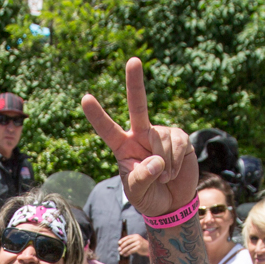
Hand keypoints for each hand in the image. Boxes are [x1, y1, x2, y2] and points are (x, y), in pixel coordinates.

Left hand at [81, 57, 198, 220]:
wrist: (172, 203)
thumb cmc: (148, 197)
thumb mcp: (137, 193)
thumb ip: (142, 178)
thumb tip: (156, 160)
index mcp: (123, 146)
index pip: (108, 129)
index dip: (97, 115)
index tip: (85, 98)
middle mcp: (140, 134)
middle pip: (138, 106)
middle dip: (136, 83)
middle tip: (134, 60)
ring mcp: (160, 134)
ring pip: (161, 140)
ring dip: (164, 164)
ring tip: (163, 177)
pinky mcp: (179, 138)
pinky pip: (177, 144)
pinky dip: (175, 163)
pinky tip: (173, 172)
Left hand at [117, 233, 149, 258]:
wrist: (149, 248)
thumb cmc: (141, 245)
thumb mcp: (136, 241)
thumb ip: (131, 241)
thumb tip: (121, 245)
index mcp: (135, 235)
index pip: (127, 237)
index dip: (122, 240)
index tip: (118, 243)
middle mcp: (137, 238)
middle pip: (127, 242)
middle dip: (122, 246)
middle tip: (119, 249)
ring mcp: (138, 243)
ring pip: (129, 247)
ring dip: (124, 250)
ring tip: (121, 253)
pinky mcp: (139, 247)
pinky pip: (131, 251)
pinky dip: (127, 253)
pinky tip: (125, 255)